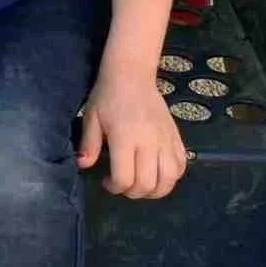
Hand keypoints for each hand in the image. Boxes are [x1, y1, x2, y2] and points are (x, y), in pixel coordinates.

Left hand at [77, 68, 186, 197]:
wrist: (132, 74)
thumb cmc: (107, 95)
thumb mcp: (91, 117)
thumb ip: (89, 144)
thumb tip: (83, 165)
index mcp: (125, 137)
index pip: (125, 178)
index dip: (114, 187)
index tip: (107, 181)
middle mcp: (148, 141)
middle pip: (147, 184)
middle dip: (133, 192)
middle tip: (123, 183)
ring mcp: (165, 139)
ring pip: (169, 179)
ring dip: (155, 190)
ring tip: (141, 182)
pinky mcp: (176, 136)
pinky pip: (181, 166)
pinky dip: (172, 177)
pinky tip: (158, 172)